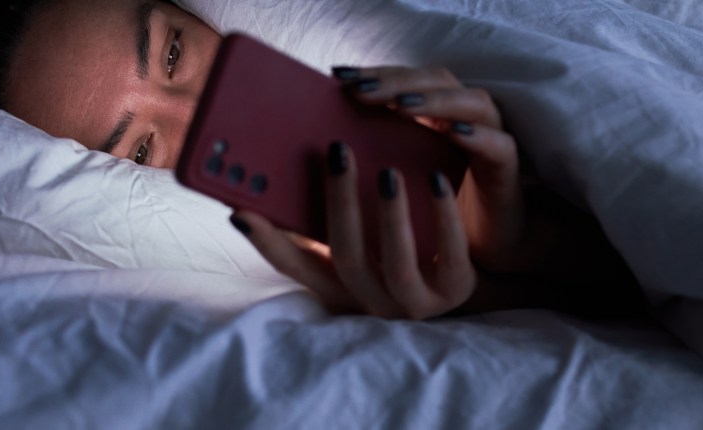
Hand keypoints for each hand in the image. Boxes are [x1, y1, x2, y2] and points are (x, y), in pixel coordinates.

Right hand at [230, 142, 475, 318]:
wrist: (461, 286)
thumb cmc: (400, 253)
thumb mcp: (358, 245)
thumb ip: (321, 221)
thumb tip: (280, 173)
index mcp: (342, 286)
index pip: (295, 267)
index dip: (267, 241)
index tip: (241, 209)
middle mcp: (374, 300)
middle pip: (348, 257)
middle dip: (340, 204)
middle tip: (338, 152)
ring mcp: (417, 302)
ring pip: (397, 264)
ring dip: (390, 215)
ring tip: (387, 171)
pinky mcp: (458, 290)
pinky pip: (452, 255)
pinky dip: (443, 216)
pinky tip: (436, 179)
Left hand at [335, 66, 526, 271]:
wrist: (481, 254)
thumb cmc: (428, 219)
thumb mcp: (389, 188)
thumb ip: (360, 166)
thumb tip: (315, 155)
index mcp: (431, 116)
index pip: (403, 80)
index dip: (373, 74)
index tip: (336, 76)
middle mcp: (462, 117)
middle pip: (435, 81)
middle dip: (396, 82)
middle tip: (359, 90)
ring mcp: (489, 138)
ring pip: (472, 103)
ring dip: (436, 100)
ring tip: (402, 105)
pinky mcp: (507, 169)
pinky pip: (499, 145)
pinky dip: (477, 135)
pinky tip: (453, 132)